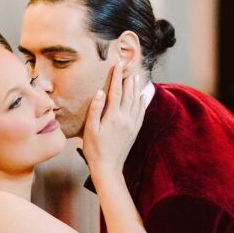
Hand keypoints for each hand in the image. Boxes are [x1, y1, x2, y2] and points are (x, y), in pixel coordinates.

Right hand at [81, 63, 144, 177]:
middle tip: (129, 67)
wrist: (108, 168)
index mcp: (113, 116)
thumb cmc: (94, 149)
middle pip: (128, 94)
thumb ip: (95, 110)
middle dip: (128, 79)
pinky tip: (143, 97)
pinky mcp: (134, 131)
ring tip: (136, 78)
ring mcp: (132, 125)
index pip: (116, 91)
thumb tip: (100, 92)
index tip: (118, 64)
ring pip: (136, 102)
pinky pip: (141, 113)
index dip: (117, 76)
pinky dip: (142, 103)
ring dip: (136, 88)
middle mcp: (125, 118)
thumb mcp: (90, 130)